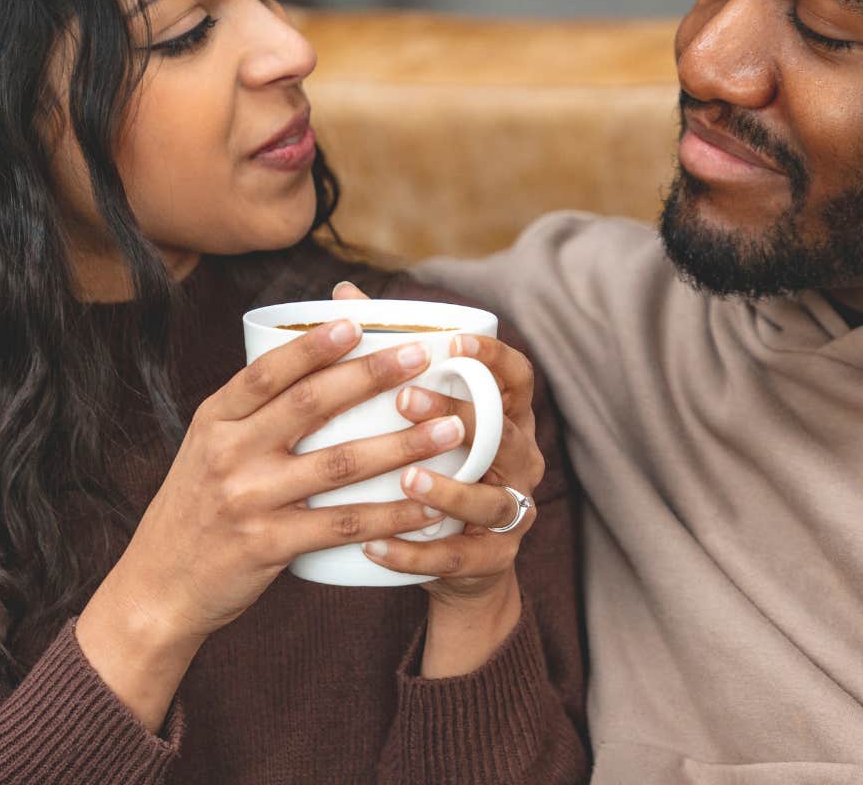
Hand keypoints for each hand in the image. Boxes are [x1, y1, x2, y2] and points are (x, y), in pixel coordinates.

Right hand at [78, 317, 467, 726]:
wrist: (157, 588)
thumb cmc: (196, 509)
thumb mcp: (208, 448)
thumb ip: (253, 411)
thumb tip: (312, 358)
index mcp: (215, 420)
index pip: (266, 371)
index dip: (313, 345)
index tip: (357, 321)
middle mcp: (228, 453)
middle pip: (310, 405)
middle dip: (371, 377)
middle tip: (422, 359)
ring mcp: (248, 500)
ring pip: (338, 464)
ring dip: (401, 445)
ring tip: (449, 430)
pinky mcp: (268, 545)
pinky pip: (341, 525)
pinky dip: (388, 515)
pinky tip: (426, 506)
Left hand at [333, 281, 545, 675]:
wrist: (459, 568)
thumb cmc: (434, 468)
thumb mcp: (424, 418)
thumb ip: (389, 359)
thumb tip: (342, 295)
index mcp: (508, 420)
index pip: (518, 379)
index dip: (494, 358)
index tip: (453, 341)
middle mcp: (520, 462)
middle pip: (505, 434)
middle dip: (461, 414)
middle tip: (407, 400)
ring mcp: (512, 514)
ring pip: (491, 500)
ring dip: (448, 489)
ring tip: (405, 478)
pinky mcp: (492, 562)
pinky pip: (458, 558)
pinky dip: (417, 554)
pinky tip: (375, 546)